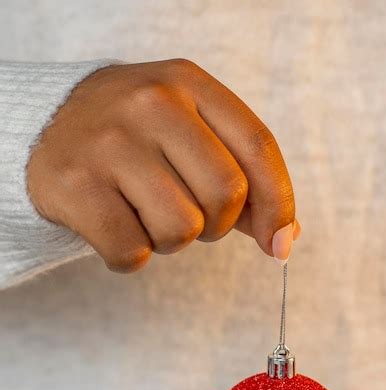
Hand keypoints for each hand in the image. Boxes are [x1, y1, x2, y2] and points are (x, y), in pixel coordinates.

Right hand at [26, 58, 300, 272]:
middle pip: (225, 195)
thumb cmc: (136, 140)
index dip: (279, 204)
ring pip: (181, 229)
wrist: (47, 128)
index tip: (279, 243)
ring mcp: (109, 143)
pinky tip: (115, 229)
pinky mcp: (74, 185)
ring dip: (171, 242)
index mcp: (188, 83)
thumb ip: (240, 178)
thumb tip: (285, 238)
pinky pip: (132, 252)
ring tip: (144, 215)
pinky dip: (131, 257)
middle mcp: (150, 103)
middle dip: (216, 226)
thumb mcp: (188, 132)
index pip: (258, 147)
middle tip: (187, 217)